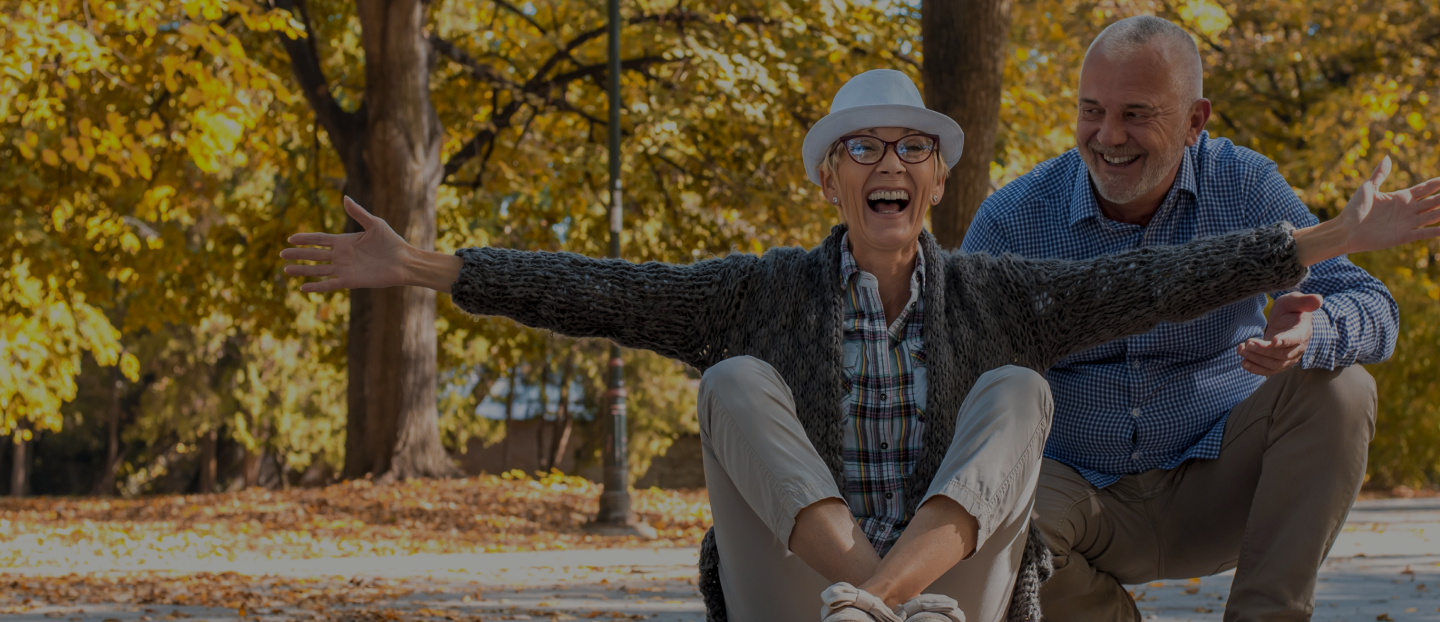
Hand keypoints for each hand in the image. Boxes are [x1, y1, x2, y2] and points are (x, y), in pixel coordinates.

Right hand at [280, 196, 411, 292]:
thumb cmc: (392, 242)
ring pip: (318, 270)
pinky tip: (303, 288)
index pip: (320, 239)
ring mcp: (345, 269)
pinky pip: (330, 284)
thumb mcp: (374, 224)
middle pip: (314, 255)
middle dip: (298, 255)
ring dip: (302, 270)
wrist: (404, 261)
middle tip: (281, 255)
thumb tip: (345, 197)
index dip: (305, 239)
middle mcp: (342, 255)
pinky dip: (317, 286)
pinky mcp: (351, 281)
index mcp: (345, 241)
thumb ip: (358, 213)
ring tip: (286, 270)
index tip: (290, 238)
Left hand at [1237, 292, 1321, 375]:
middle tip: (1247, 342)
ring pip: (1274, 364)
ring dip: (1256, 359)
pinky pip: (1269, 371)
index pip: (1296, 338)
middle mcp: (1299, 347)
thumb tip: (1319, 299)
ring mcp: (1290, 357)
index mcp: (1303, 330)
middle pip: (1282, 354)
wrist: (1287, 320)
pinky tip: (1244, 363)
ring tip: (1241, 349)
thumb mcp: (1294, 300)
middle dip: (1263, 350)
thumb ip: (1304, 300)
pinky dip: (1256, 369)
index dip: (1285, 340)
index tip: (1273, 341)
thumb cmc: (1290, 309)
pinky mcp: (1280, 363)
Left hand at [1333, 156, 1439, 254]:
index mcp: (1401, 197)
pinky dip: (1436, 232)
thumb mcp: (1367, 188)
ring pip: (1433, 216)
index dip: (1438, 183)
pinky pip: (1424, 234)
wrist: (1345, 230)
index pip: (1426, 188)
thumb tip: (1387, 157)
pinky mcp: (1403, 236)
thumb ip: (1379, 174)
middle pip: (1434, 201)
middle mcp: (1408, 210)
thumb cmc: (1354, 209)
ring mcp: (1407, 223)